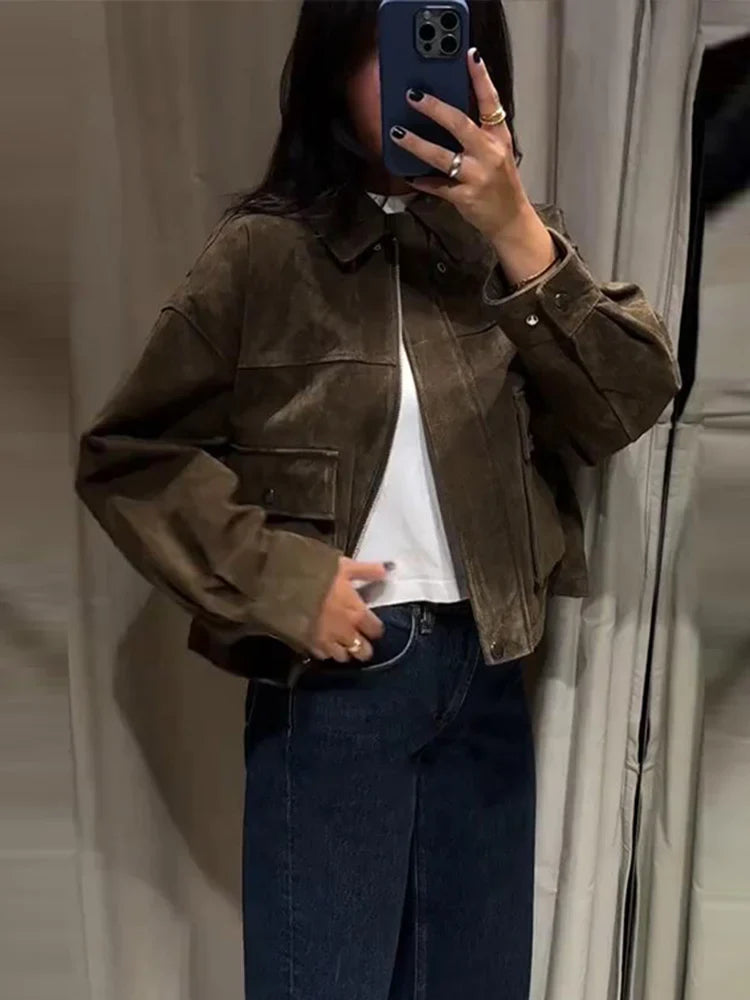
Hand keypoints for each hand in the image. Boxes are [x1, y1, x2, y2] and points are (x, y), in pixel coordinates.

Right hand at [309, 557, 388, 662]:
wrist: (283, 587)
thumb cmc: (317, 574)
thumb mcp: (344, 566)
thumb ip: (366, 571)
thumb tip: (386, 570)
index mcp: (357, 613)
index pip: (376, 630)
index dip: (375, 628)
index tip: (371, 624)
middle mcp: (345, 632)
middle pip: (362, 651)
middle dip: (363, 647)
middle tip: (359, 640)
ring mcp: (326, 642)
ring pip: (342, 657)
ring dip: (343, 651)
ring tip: (339, 642)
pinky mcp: (308, 646)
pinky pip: (320, 655)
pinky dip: (323, 650)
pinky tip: (320, 642)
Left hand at [389, 48, 556, 284]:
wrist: (510, 219)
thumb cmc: (500, 182)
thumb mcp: (497, 152)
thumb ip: (478, 132)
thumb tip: (446, 113)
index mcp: (499, 137)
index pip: (491, 102)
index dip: (481, 78)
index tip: (470, 55)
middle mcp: (489, 153)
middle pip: (459, 125)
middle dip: (434, 109)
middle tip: (413, 96)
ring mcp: (477, 176)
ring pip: (442, 156)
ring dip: (417, 144)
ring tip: (397, 133)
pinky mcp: (465, 197)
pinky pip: (437, 186)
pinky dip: (422, 181)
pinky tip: (408, 175)